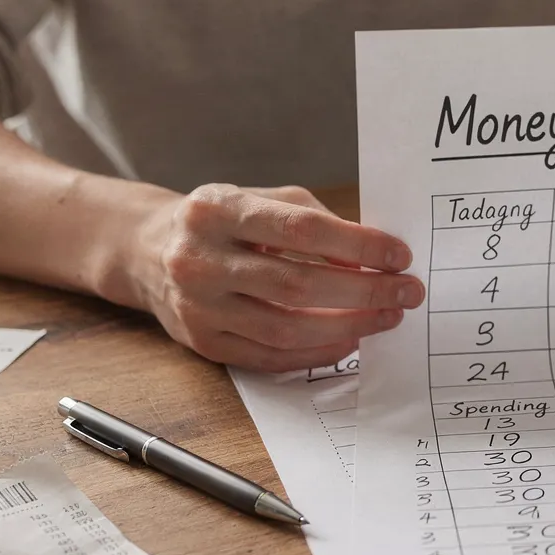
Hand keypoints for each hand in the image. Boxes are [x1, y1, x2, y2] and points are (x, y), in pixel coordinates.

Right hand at [127, 184, 423, 371]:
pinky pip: (270, 356)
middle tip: (406, 293)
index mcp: (218, 210)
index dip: (356, 245)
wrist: (148, 251)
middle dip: (363, 292)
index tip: (398, 255)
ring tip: (385, 317)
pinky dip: (316, 351)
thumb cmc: (221, 221)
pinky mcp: (203, 342)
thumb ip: (313, 220)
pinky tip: (349, 339)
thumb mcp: (259, 199)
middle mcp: (201, 260)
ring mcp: (199, 306)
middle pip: (296, 285)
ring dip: (347, 327)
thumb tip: (374, 256)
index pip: (300, 230)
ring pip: (285, 329)